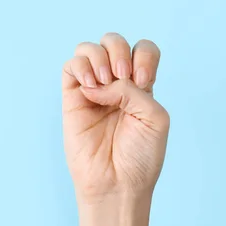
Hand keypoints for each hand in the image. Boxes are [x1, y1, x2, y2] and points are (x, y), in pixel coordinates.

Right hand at [62, 33, 169, 202]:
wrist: (118, 183)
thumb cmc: (140, 156)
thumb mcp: (155, 117)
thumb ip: (134, 90)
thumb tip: (100, 82)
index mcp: (141, 87)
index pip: (143, 50)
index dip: (143, 56)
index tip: (144, 81)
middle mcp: (116, 86)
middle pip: (114, 42)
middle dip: (120, 52)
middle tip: (124, 77)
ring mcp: (93, 91)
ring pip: (89, 49)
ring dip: (100, 57)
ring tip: (105, 82)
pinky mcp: (72, 100)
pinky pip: (70, 67)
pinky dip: (81, 67)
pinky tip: (92, 87)